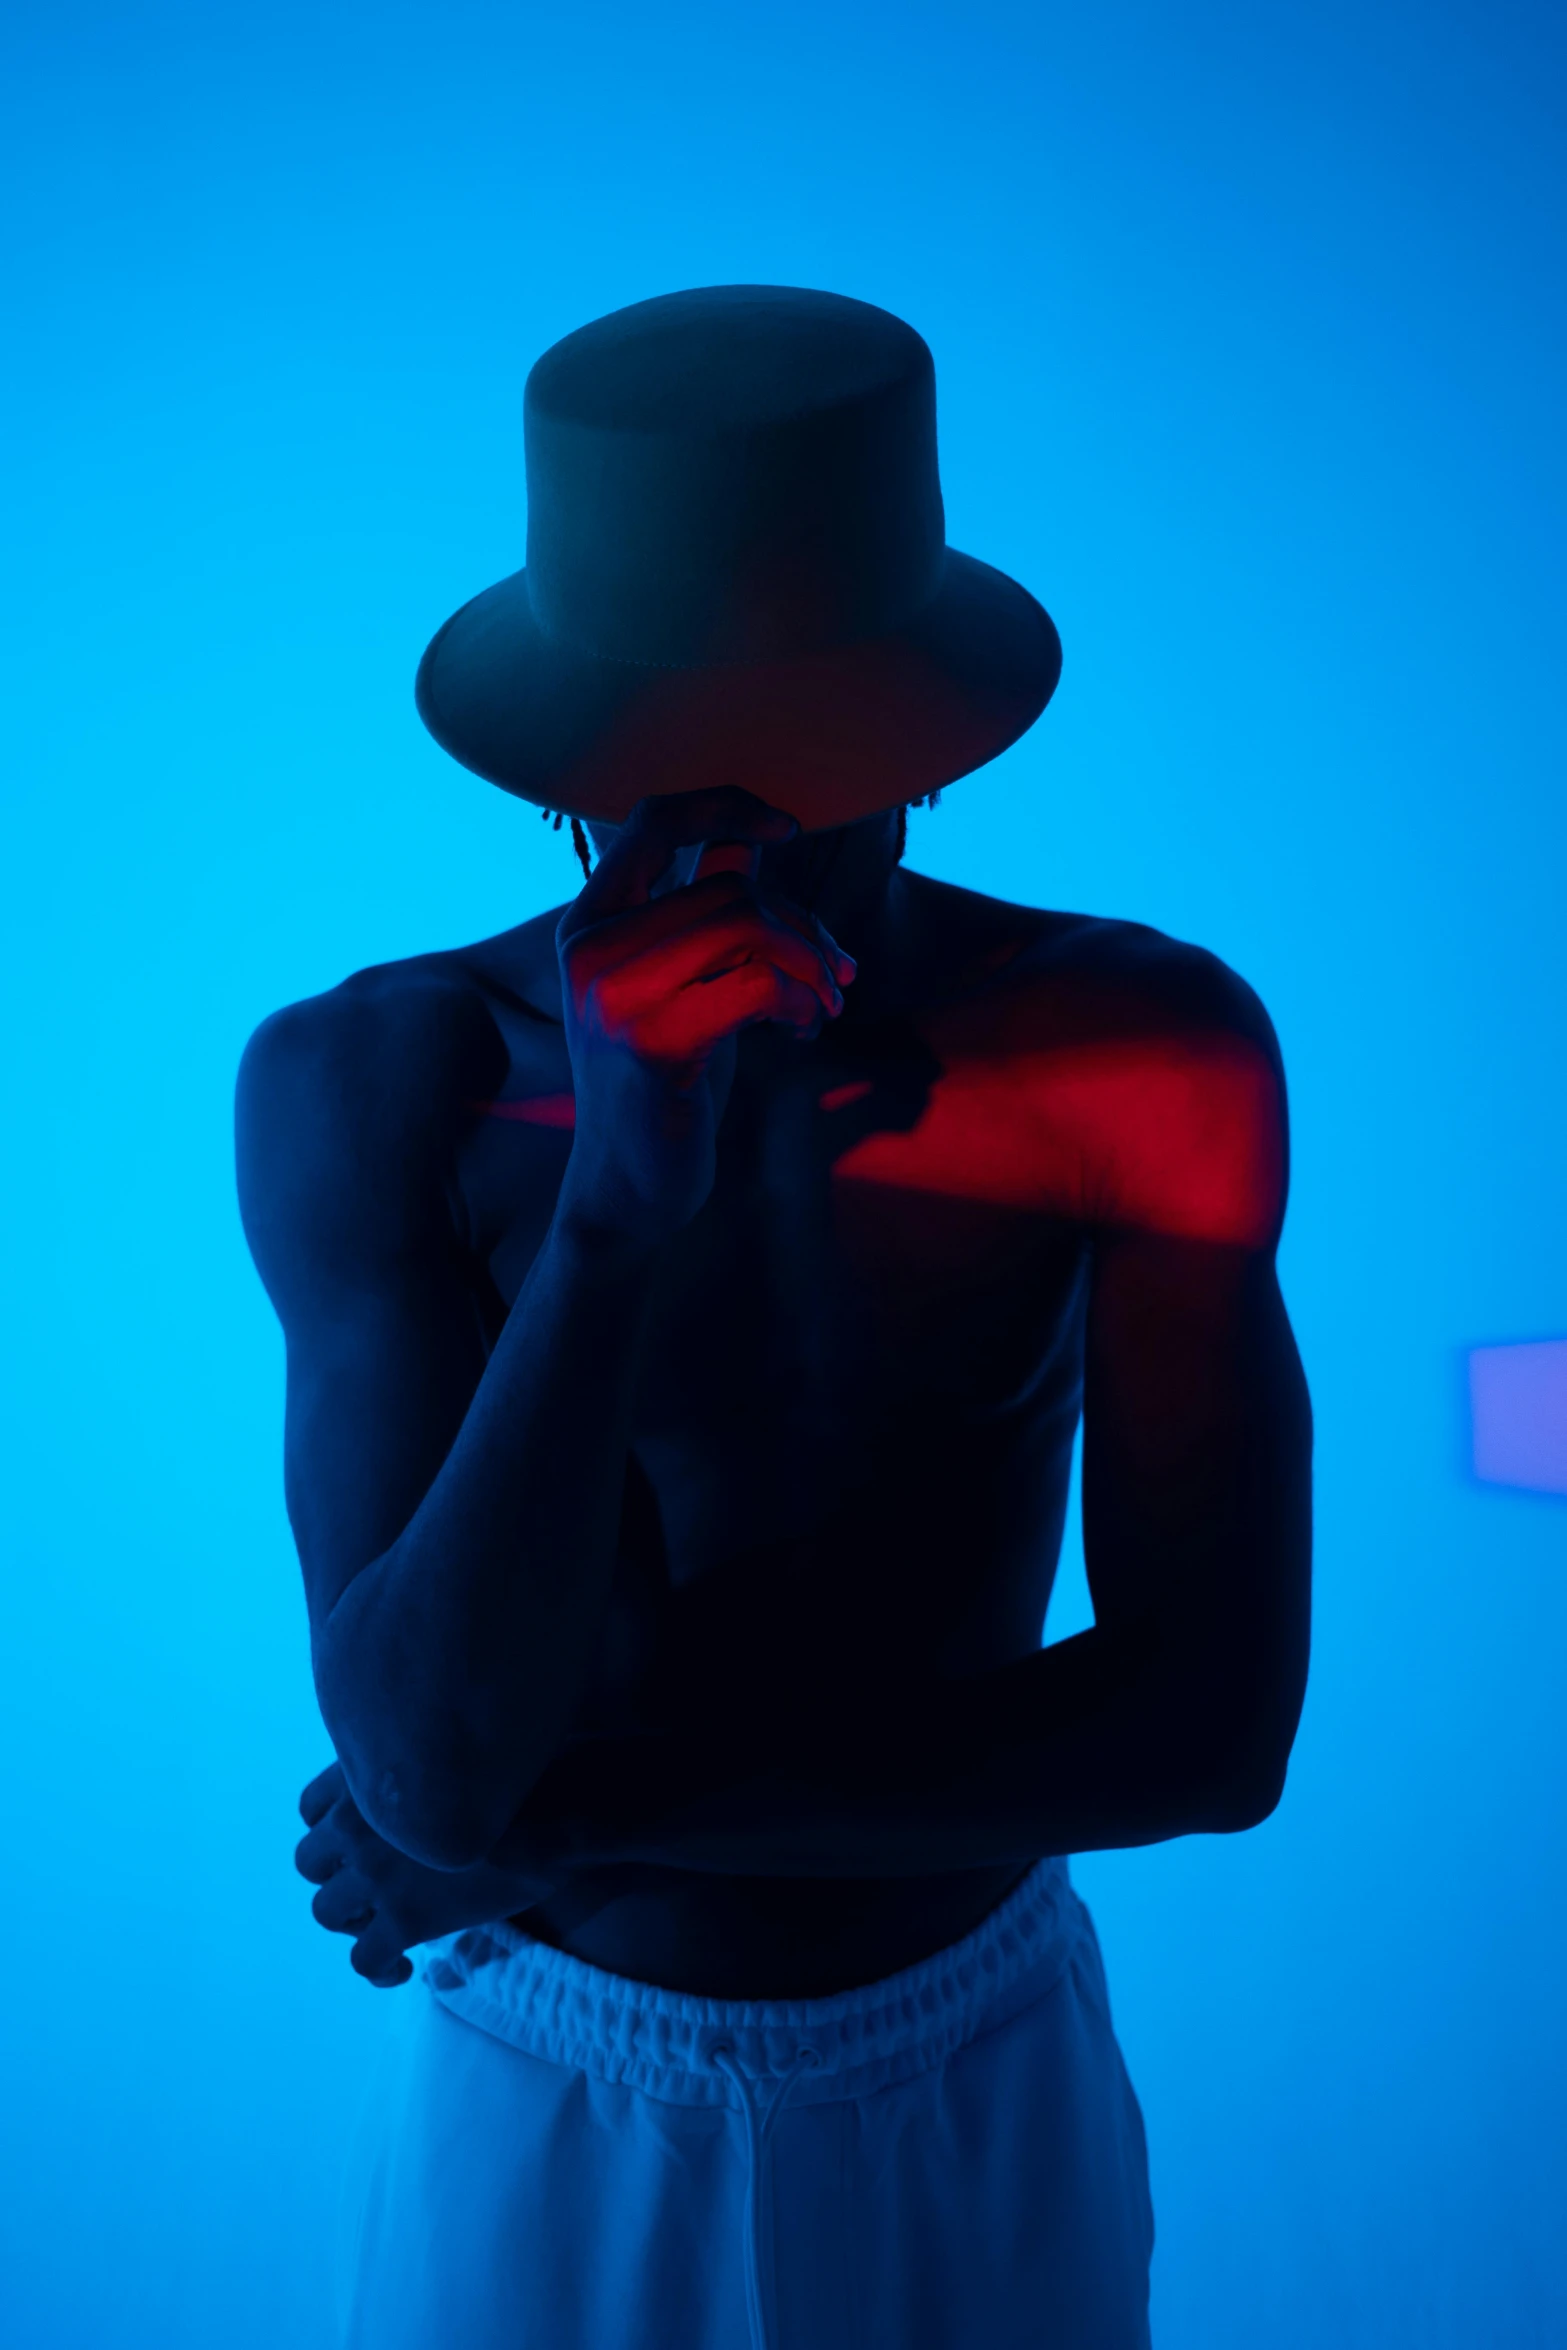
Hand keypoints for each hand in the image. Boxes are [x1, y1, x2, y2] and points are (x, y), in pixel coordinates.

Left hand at [293, 1761, 562, 1987]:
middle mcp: (357, 1823)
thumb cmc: (527, 1773)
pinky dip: (379, 1969)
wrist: (561, 1808)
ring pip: (326, 1911)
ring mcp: (375, 1874)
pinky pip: (364, 1959)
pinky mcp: (405, 1920)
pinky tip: (403, 1969)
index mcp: (367, 1775)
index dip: (331, 1830)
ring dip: (353, 1922)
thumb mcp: (453, 1759)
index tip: (358, 1844)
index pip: (311, 1807)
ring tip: (385, 1928)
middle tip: (373, 1890)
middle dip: (337, 1877)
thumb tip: (422, 1793)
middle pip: (310, 1862)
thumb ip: (417, 1778)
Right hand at [555, 788, 855, 1245]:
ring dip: (812, 965)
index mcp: (589, 922)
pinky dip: (801, 1003)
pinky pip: (757, 983)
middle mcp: (591, 948)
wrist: (629, 1186)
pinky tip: (804, 1033)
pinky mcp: (653, 1040)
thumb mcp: (681, 981)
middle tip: (837, 976)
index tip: (791, 828)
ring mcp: (616, 994)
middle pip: (732, 886)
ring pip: (749, 924)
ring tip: (825, 1007)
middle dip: (806, 927)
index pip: (654, 818)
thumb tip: (751, 838)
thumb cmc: (666, 1079)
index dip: (728, 805)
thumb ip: (702, 911)